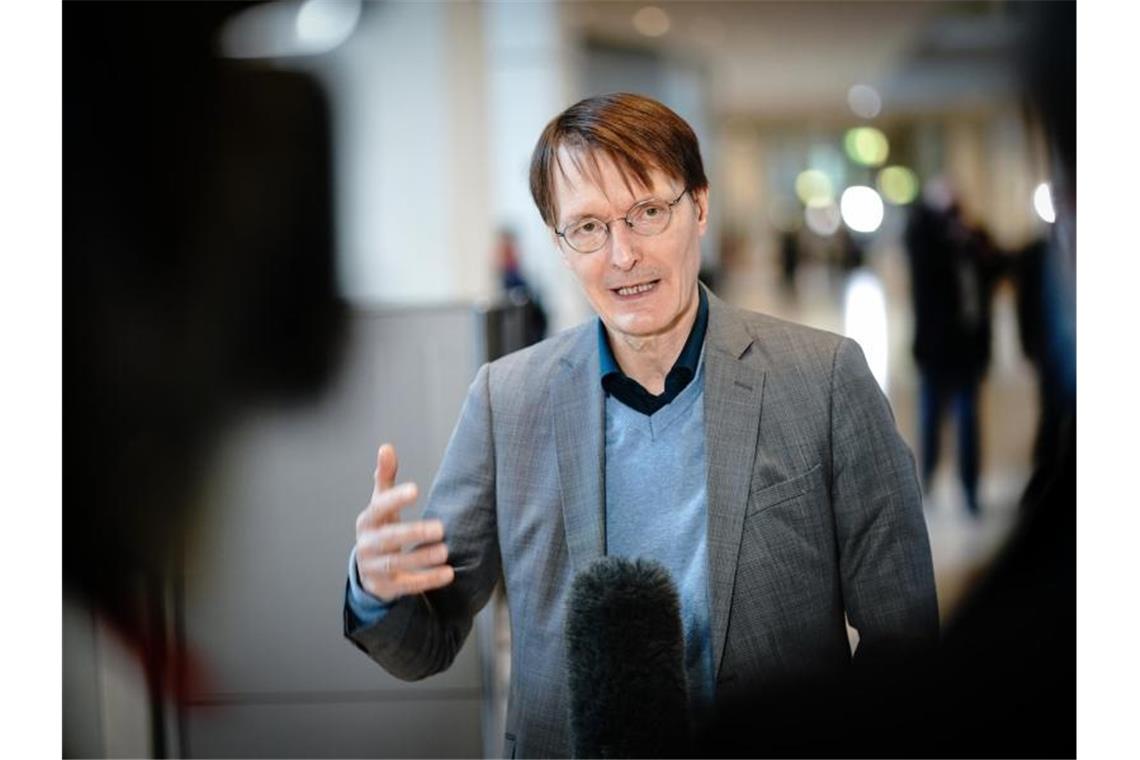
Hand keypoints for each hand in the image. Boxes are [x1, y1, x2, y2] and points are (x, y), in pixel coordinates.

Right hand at [354, 443, 454, 601]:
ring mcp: (374, 568)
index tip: (415, 490)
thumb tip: (386, 447)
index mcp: (367, 521)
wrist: (368, 570)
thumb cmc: (380, 529)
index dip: (395, 498)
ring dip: (422, 558)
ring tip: (445, 552)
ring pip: (397, 564)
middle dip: (413, 533)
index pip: (379, 508)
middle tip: (440, 528)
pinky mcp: (385, 587)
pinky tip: (447, 574)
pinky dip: (427, 580)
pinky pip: (406, 585)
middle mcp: (367, 544)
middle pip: (388, 538)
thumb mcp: (380, 504)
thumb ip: (385, 477)